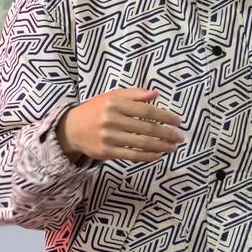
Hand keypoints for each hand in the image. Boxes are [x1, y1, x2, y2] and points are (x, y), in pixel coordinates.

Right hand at [56, 88, 183, 163]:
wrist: (71, 128)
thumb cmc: (96, 110)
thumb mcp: (112, 96)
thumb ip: (134, 94)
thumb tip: (156, 94)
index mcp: (115, 103)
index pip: (146, 110)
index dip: (165, 116)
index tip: (178, 121)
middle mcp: (111, 119)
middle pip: (146, 128)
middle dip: (167, 134)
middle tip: (180, 137)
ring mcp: (108, 137)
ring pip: (141, 144)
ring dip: (161, 147)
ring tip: (173, 147)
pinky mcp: (106, 152)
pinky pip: (132, 156)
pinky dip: (148, 156)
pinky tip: (158, 155)